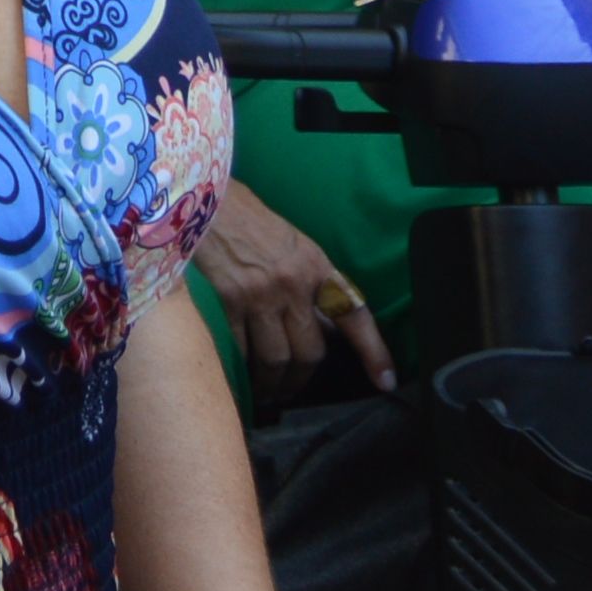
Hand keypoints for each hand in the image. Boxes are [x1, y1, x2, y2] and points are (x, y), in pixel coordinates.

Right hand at [196, 177, 392, 392]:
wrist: (207, 199)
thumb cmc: (251, 221)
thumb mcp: (294, 247)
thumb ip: (311, 285)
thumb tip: (323, 328)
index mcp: (316, 266)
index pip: (353, 314)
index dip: (373, 351)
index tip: (384, 380)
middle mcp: (293, 283)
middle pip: (309, 351)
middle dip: (302, 379)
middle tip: (292, 390)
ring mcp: (260, 294)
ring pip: (276, 358)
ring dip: (273, 383)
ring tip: (267, 391)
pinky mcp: (228, 300)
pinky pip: (241, 348)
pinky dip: (243, 366)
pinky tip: (240, 371)